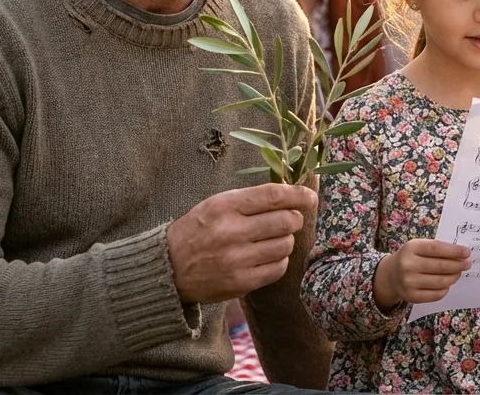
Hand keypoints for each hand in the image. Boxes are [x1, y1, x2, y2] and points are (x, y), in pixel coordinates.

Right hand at [166, 183, 316, 303]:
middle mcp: (231, 232)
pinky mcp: (241, 283)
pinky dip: (279, 260)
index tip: (311, 197)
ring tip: (272, 239)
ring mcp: (236, 260)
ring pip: (285, 245)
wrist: (169, 268)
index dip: (299, 195)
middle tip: (289, 220)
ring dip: (286, 240)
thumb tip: (293, 195)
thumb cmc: (199, 230)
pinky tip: (267, 256)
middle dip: (295, 219)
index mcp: (224, 206)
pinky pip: (278, 268)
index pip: (273, 196)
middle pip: (286, 221)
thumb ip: (251, 199)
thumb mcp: (217, 205)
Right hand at [373, 239, 470, 311]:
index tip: (467, 252)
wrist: (389, 276)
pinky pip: (436, 294)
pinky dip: (445, 289)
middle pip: (441, 266)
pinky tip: (446, 284)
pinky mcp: (411, 297)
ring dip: (454, 277)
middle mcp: (408, 265)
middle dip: (458, 265)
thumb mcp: (418, 247)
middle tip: (467, 264)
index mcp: (411, 248)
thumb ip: (437, 249)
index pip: (437, 249)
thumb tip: (462, 255)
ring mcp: (409, 282)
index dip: (454, 251)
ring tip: (458, 273)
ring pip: (441, 282)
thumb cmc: (410, 258)